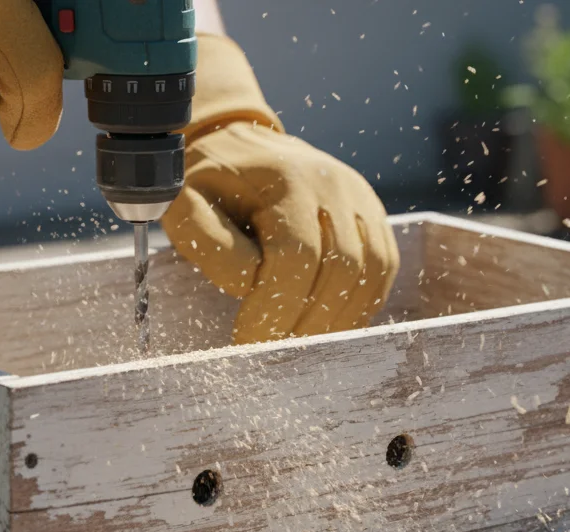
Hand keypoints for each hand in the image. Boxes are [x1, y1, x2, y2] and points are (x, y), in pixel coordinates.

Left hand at [164, 123, 398, 343]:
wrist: (240, 143)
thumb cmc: (210, 183)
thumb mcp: (186, 203)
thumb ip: (207, 242)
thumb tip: (248, 285)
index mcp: (286, 179)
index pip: (295, 257)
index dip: (274, 309)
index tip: (246, 339)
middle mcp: (334, 183)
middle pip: (341, 269)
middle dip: (306, 322)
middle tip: (273, 350)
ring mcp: (361, 197)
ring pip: (371, 272)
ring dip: (337, 319)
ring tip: (300, 343)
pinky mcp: (373, 214)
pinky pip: (383, 267)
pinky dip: (360, 304)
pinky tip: (327, 324)